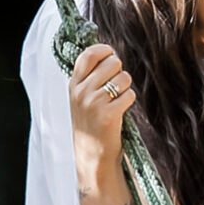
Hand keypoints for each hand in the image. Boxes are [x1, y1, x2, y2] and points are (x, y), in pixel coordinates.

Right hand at [69, 44, 134, 168]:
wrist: (91, 154)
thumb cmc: (91, 122)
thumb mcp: (82, 97)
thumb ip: (90, 77)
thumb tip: (110, 53)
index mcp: (74, 84)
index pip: (88, 54)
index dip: (105, 51)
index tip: (111, 55)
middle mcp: (81, 91)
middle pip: (113, 63)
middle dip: (120, 72)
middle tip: (115, 87)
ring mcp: (93, 103)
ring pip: (124, 78)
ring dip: (126, 88)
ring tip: (116, 101)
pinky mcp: (107, 114)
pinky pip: (129, 95)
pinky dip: (129, 101)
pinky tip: (120, 110)